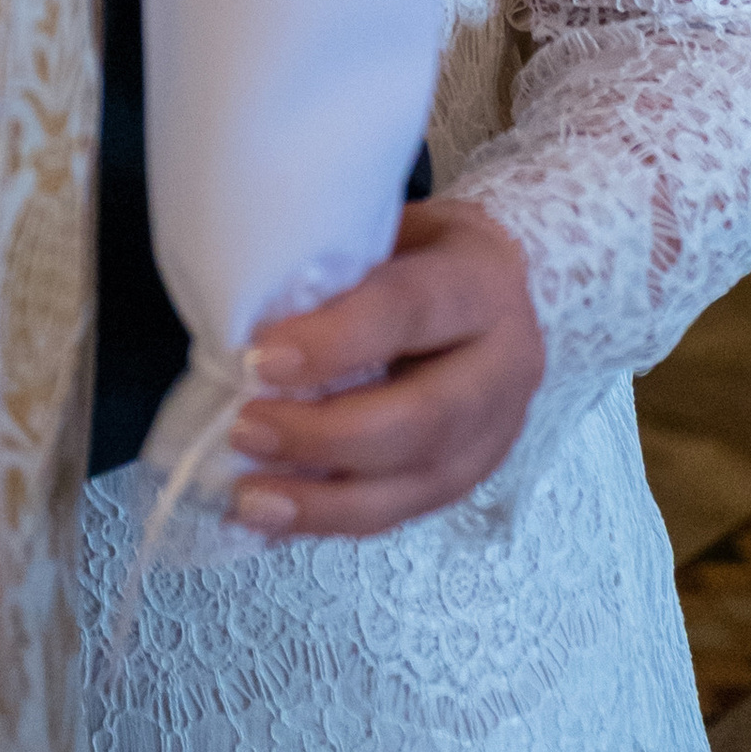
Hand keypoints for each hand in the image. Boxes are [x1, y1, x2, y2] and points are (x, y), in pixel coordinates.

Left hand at [228, 199, 545, 539]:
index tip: (260, 360)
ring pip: (418, 483)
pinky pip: (407, 510)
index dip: (334, 341)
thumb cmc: (420, 250)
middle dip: (326, 435)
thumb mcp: (389, 230)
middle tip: (246, 431)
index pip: (408, 312)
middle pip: (423, 419)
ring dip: (327, 500)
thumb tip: (248, 318)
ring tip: (251, 501)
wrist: (500, 285)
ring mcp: (497, 432)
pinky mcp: (475, 476)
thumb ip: (338, 268)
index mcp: (480, 285)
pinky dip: (337, 518)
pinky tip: (279, 521)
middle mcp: (504, 365)